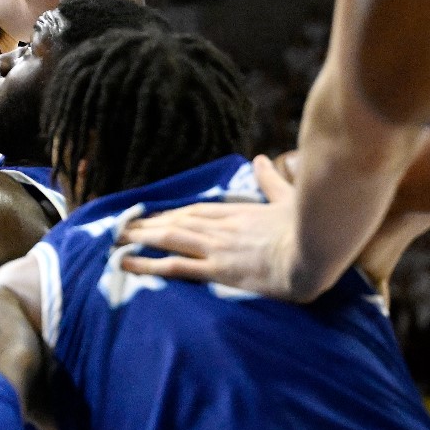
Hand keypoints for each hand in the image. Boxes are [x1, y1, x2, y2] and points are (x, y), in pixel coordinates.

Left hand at [116, 155, 325, 301]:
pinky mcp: (217, 269)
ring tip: (117, 239)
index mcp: (237, 213)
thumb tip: (261, 159)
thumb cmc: (305, 229)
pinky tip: (128, 262)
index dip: (171, 212)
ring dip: (142, 238)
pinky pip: (176, 266)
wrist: (312, 253)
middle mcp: (221, 227)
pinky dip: (148, 262)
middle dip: (149, 223)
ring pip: (170, 238)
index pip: (196, 210)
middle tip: (123, 226)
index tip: (153, 214)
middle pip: (177, 222)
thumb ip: (270, 181)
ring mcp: (216, 248)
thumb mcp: (286, 199)